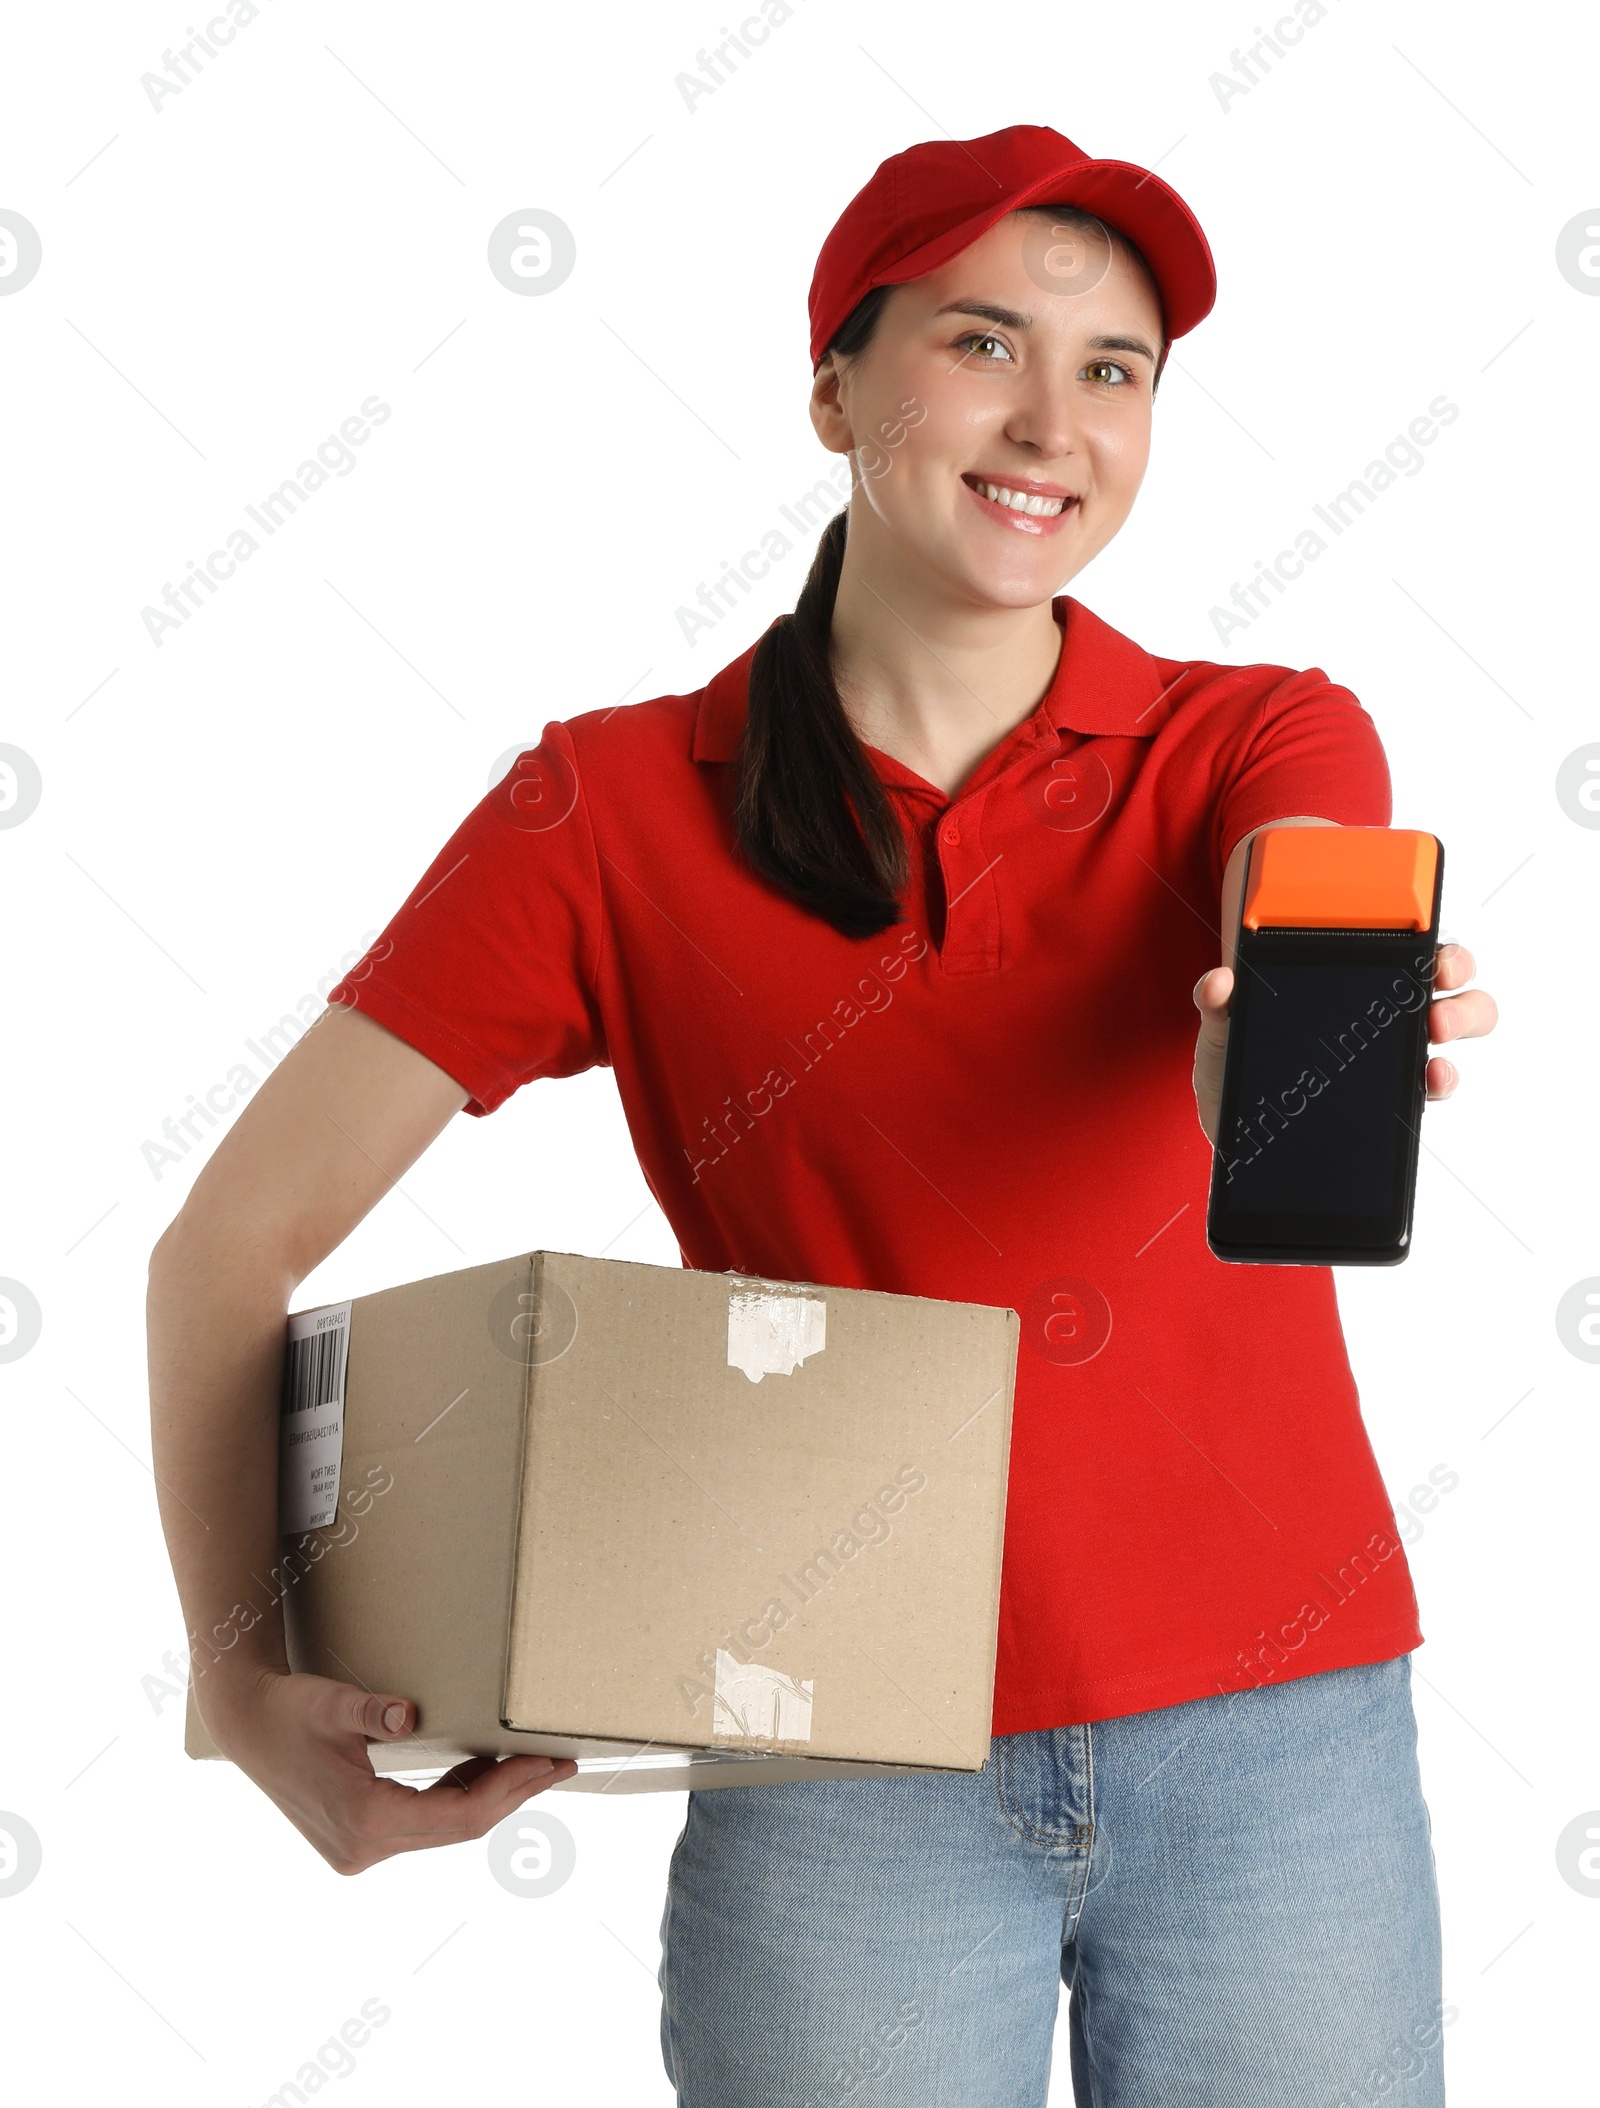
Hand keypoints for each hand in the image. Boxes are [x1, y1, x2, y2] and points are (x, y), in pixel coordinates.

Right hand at [201, 1664, 576, 1875]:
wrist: (246, 1726)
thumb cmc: (290, 1710)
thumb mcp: (332, 1704)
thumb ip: (372, 1711)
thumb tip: (408, 1715)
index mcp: (365, 1820)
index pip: (460, 1816)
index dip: (510, 1790)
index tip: (546, 1763)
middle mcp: (364, 1848)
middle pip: (459, 1829)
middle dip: (512, 1795)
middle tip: (559, 1765)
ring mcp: (360, 1851)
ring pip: (443, 1830)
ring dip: (488, 1799)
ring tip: (535, 1769)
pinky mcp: (358, 1841)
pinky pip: (422, 1826)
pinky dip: (456, 1800)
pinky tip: (484, 1773)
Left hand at [1191, 940, 1498, 1146]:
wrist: (1230, 1125)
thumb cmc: (1237, 1064)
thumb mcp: (1224, 1027)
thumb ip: (1217, 1002)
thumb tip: (1219, 982)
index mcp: (1352, 981)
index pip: (1409, 953)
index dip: (1437, 949)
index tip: (1436, 959)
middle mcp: (1385, 1014)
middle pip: (1451, 991)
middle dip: (1459, 993)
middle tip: (1437, 1011)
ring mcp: (1394, 1057)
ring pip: (1454, 1030)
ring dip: (1460, 1026)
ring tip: (1435, 1041)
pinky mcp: (1393, 1100)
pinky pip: (1432, 1087)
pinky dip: (1440, 1081)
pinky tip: (1427, 1082)